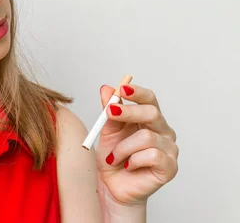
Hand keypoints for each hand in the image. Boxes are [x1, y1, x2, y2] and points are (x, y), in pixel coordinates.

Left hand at [95, 83, 178, 208]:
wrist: (112, 186)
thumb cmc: (113, 157)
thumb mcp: (107, 131)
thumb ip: (109, 111)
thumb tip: (106, 88)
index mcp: (150, 119)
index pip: (149, 99)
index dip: (137, 92)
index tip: (122, 89)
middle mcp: (163, 131)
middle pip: (152, 113)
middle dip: (128, 112)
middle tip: (109, 113)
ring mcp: (169, 149)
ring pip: (146, 137)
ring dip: (123, 147)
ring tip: (114, 157)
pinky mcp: (170, 167)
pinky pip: (151, 155)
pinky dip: (133, 160)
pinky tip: (128, 166)